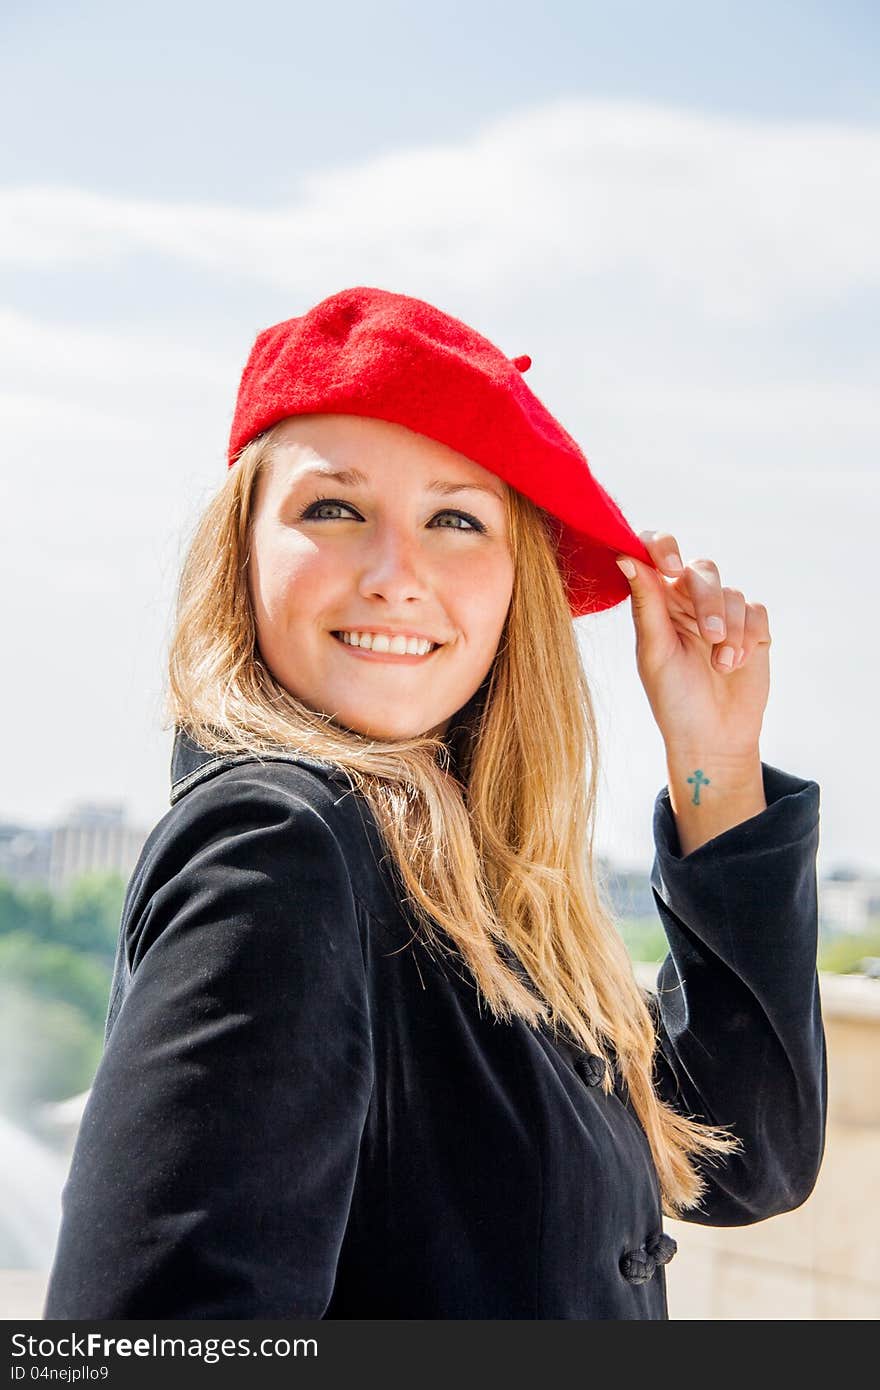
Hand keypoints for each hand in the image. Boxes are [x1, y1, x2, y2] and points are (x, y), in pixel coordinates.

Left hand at [615, 530, 770, 760]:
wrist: (712, 737)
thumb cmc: (673, 698)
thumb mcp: (654, 652)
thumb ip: (646, 604)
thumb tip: (625, 557)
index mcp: (658, 601)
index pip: (656, 552)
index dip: (663, 547)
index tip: (670, 567)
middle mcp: (689, 600)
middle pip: (703, 570)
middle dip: (709, 602)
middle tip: (711, 636)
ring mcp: (723, 613)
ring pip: (733, 593)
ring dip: (730, 630)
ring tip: (721, 664)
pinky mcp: (753, 628)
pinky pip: (756, 612)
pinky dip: (748, 637)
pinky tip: (735, 663)